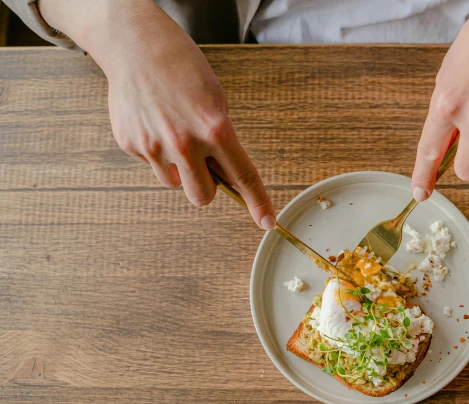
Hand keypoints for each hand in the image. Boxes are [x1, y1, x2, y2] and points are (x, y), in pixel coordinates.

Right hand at [39, 0, 275, 228]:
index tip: (266, 221)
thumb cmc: (181, 69)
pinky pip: (152, 164)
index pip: (243, 176)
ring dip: (179, 169)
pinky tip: (153, 123)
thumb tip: (223, 175)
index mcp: (215, 129)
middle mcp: (185, 142)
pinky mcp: (130, 144)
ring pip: (174, 183)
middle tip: (204, 168)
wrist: (135, 45)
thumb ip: (221, 140)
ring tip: (173, 133)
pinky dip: (156, 151)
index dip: (257, 202)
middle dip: (207, 189)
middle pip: (202, 197)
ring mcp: (154, 146)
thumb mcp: (215, 101)